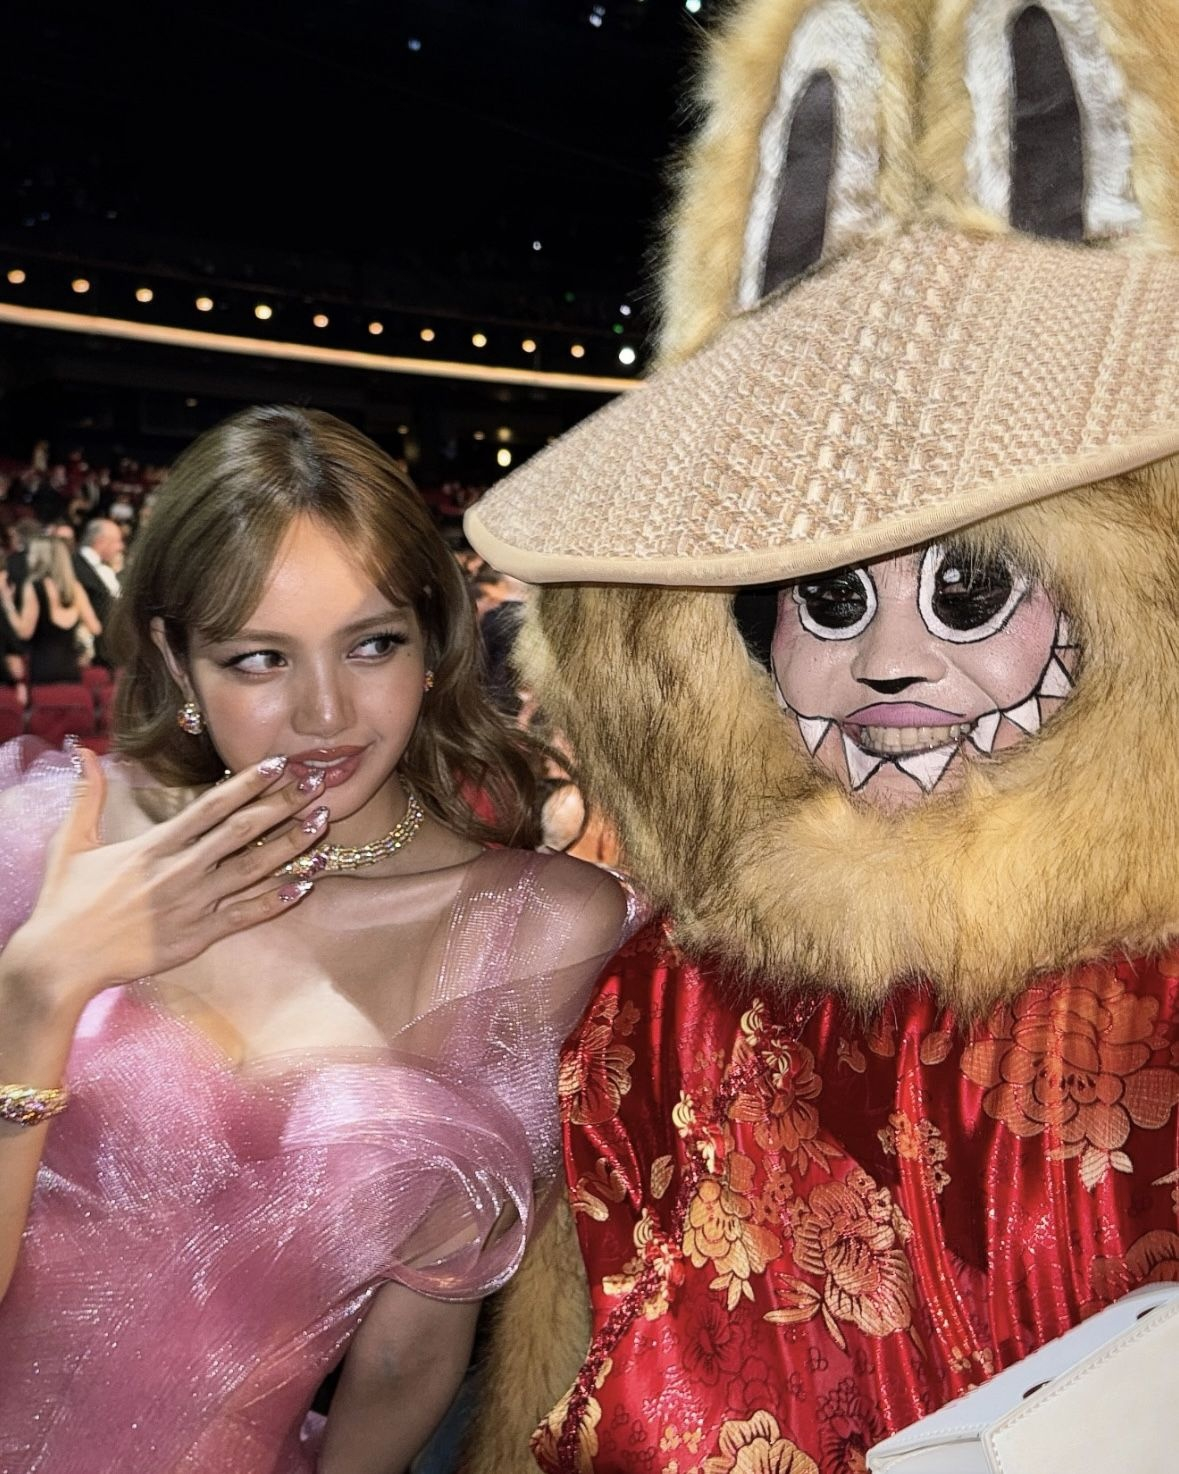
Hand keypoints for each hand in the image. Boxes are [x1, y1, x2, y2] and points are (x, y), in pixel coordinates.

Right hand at [4, 752, 328, 1008]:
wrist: (60, 960)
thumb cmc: (65, 902)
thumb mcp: (70, 842)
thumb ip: (87, 796)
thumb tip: (84, 752)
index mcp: (154, 845)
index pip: (212, 806)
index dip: (249, 783)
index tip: (279, 763)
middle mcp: (180, 871)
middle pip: (242, 831)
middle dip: (283, 804)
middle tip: (317, 783)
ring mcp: (192, 905)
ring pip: (252, 870)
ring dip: (290, 846)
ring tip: (322, 825)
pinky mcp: (197, 937)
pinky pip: (245, 916)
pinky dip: (276, 901)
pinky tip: (305, 886)